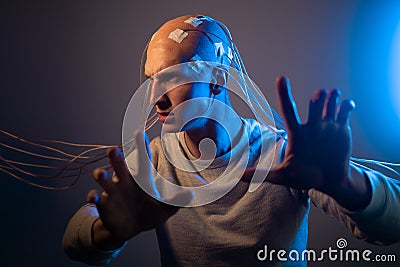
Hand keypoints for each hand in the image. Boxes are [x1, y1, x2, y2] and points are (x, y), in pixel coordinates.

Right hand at [87, 131, 192, 249]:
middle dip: (116, 157)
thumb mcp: (164, 208)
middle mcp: (125, 181)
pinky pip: (96, 198)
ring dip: (100, 175)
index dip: (141, 146)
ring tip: (101, 174)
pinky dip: (93, 197)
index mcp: (141, 179)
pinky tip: (93, 197)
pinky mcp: (104, 205)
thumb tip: (191, 195)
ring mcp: (112, 192)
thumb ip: (176, 201)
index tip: (139, 132)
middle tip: (114, 150)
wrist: (131, 228)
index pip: (142, 159)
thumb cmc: (149, 212)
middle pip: (119, 165)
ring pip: (103, 179)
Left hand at [267, 76, 354, 191]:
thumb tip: (239, 176)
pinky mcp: (341, 128)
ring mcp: (327, 125)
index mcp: (297, 133)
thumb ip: (263, 174)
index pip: (288, 110)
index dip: (284, 95)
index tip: (281, 78)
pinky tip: (348, 106)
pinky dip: (347, 106)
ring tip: (334, 96)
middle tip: (319, 94)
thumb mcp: (283, 176)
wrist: (328, 180)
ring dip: (332, 98)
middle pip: (314, 104)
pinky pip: (345, 111)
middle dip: (317, 98)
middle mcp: (312, 125)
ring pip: (329, 103)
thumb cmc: (303, 176)